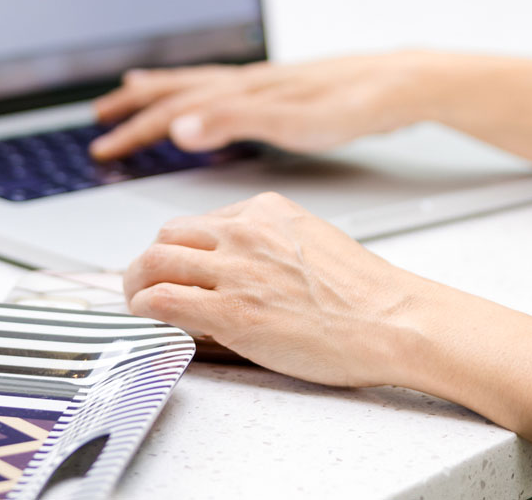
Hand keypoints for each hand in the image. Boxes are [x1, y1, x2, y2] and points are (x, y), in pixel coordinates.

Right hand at [88, 52, 436, 160]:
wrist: (398, 83)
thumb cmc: (352, 106)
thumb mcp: (291, 124)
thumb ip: (233, 124)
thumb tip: (178, 129)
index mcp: (242, 93)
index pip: (175, 112)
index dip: (136, 131)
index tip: (102, 148)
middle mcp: (248, 82)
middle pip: (179, 91)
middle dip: (137, 107)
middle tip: (100, 119)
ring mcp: (265, 83)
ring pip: (199, 85)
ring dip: (163, 91)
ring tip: (135, 90)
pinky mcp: (283, 89)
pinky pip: (223, 87)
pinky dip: (201, 91)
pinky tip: (208, 99)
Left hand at [124, 192, 439, 386]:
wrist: (393, 320)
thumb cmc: (363, 294)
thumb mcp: (309, 242)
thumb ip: (266, 244)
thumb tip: (232, 264)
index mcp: (265, 210)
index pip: (200, 220)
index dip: (181, 249)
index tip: (176, 266)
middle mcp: (245, 231)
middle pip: (168, 235)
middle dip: (150, 261)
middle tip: (145, 282)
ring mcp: (236, 270)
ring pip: (155, 261)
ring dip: (138, 283)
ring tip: (138, 301)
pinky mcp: (231, 312)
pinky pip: (163, 301)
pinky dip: (144, 308)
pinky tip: (147, 317)